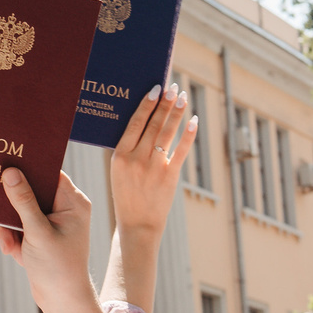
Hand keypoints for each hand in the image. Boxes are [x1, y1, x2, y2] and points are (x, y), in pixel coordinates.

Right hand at [0, 167, 96, 283]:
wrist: (62, 301)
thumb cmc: (57, 268)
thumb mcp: (37, 232)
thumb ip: (23, 201)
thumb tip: (10, 172)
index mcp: (73, 202)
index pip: (49, 172)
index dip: (28, 167)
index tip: (6, 162)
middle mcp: (65, 208)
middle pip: (31, 190)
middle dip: (12, 206)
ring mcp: (52, 222)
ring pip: (20, 210)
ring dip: (10, 226)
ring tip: (10, 245)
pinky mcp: (41, 235)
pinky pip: (19, 225)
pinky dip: (13, 237)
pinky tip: (14, 252)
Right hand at [110, 85, 196, 237]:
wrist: (137, 225)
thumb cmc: (127, 195)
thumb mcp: (118, 170)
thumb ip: (129, 149)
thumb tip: (144, 120)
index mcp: (120, 156)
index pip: (135, 123)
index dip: (146, 104)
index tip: (155, 89)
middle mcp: (136, 159)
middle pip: (153, 124)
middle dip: (165, 103)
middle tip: (173, 86)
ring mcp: (154, 167)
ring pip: (167, 133)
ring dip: (176, 113)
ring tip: (182, 97)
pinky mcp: (169, 176)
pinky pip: (181, 151)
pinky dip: (188, 135)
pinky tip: (194, 120)